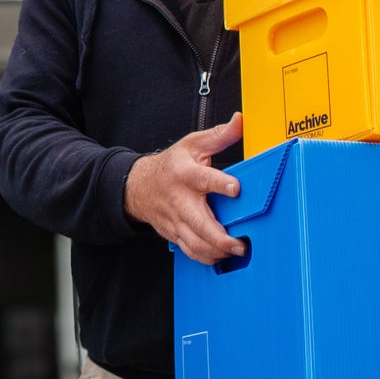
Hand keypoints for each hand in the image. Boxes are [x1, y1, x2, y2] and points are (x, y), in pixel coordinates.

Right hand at [123, 113, 246, 264]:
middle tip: (240, 243)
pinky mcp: (175, 233)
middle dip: (221, 237)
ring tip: (235, 250)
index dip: (220, 184)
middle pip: (200, 223)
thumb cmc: (170, 166)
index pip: (203, 178)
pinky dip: (206, 257)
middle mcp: (181, 200)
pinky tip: (221, 256)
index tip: (236, 188)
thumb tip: (240, 121)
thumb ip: (219, 135)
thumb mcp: (192, 145)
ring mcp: (176, 220)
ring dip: (216, 251)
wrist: (138, 186)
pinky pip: (190, 251)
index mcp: (186, 174)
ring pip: (195, 243)